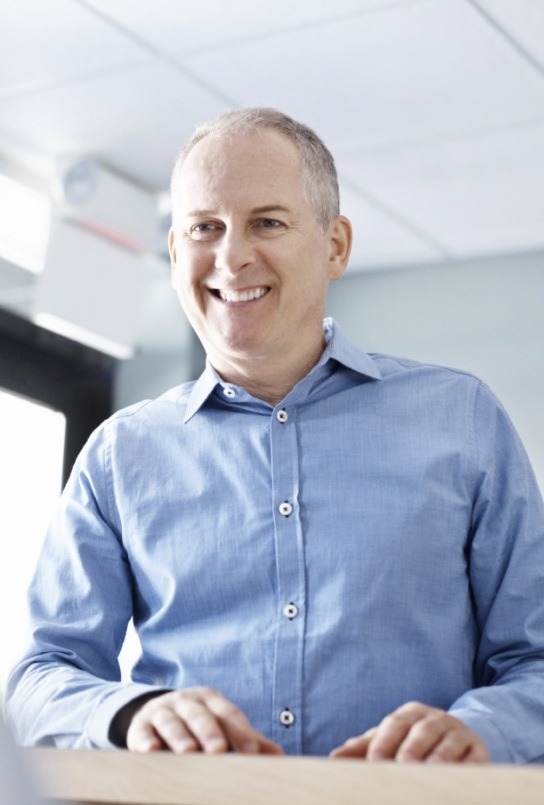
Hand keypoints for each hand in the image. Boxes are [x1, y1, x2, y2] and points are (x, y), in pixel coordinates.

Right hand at [126, 687, 283, 754]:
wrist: (155, 714)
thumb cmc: (197, 725)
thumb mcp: (221, 727)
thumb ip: (248, 740)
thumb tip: (279, 756)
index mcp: (211, 700)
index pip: (229, 713)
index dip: (241, 732)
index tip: (252, 753)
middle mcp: (187, 701)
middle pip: (200, 714)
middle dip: (210, 732)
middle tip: (219, 750)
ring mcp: (162, 711)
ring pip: (171, 721)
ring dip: (180, 737)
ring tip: (188, 752)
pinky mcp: (139, 726)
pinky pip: (141, 732)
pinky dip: (145, 741)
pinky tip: (151, 751)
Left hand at [330, 702, 488, 762]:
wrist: (458, 738)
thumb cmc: (413, 742)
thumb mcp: (390, 740)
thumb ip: (364, 748)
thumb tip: (334, 758)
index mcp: (410, 713)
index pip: (394, 724)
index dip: (384, 743)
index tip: (375, 764)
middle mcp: (435, 719)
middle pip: (421, 732)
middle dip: (411, 751)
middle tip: (401, 768)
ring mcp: (459, 733)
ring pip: (448, 744)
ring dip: (438, 760)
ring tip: (428, 774)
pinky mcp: (479, 750)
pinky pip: (476, 758)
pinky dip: (468, 768)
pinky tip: (458, 778)